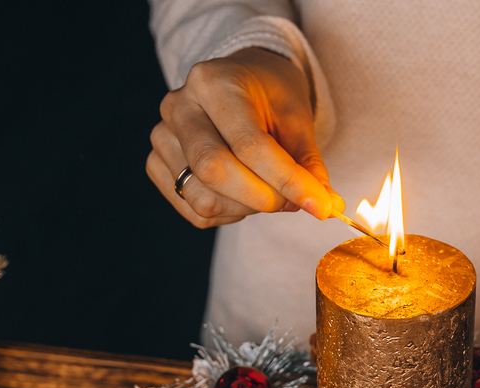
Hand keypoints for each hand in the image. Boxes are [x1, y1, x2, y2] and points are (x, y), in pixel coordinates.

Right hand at [146, 47, 342, 228]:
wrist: (240, 83)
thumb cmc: (270, 97)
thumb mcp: (297, 118)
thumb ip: (307, 164)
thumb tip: (324, 208)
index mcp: (213, 82)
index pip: (249, 144)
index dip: (286, 181)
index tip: (319, 205)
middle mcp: (178, 106)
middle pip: (214, 171)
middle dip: (262, 198)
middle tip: (292, 202)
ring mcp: (161, 137)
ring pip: (203, 199)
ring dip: (246, 209)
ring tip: (266, 190)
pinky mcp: (156, 165)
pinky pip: (193, 211)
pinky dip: (227, 214)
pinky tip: (242, 195)